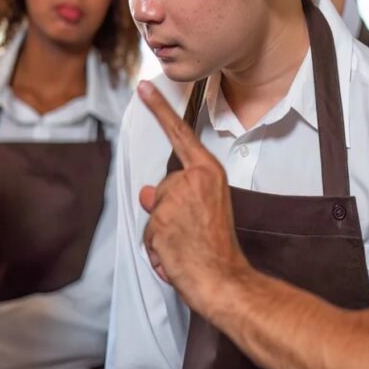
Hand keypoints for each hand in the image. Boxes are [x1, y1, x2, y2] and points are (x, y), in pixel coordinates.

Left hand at [137, 81, 253, 317]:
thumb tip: (145, 192)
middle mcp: (191, 180)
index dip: (159, 110)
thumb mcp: (202, 211)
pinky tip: (176, 256)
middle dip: (167, 212)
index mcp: (207, 172)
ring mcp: (174, 199)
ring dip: (161, 233)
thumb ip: (176, 196)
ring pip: (152, 212)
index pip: (180, 135)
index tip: (144, 88)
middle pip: (161, 187)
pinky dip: (157, 250)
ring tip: (186, 246)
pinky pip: (148, 234)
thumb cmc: (218, 249)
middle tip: (191, 233)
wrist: (224, 279)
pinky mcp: (160, 219)